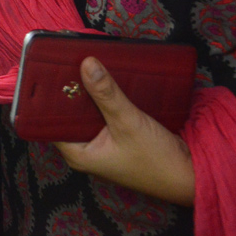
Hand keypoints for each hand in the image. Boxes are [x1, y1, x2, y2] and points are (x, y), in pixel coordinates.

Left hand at [54, 57, 194, 205]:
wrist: (193, 177)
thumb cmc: (158, 160)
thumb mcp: (128, 122)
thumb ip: (106, 94)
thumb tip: (85, 63)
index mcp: (78, 153)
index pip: (48, 121)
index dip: (44, 97)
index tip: (42, 70)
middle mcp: (85, 149)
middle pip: (67, 113)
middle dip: (67, 88)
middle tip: (63, 58)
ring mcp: (102, 143)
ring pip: (86, 111)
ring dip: (87, 90)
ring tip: (80, 61)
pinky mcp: (117, 136)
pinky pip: (103, 112)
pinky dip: (103, 97)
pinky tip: (103, 76)